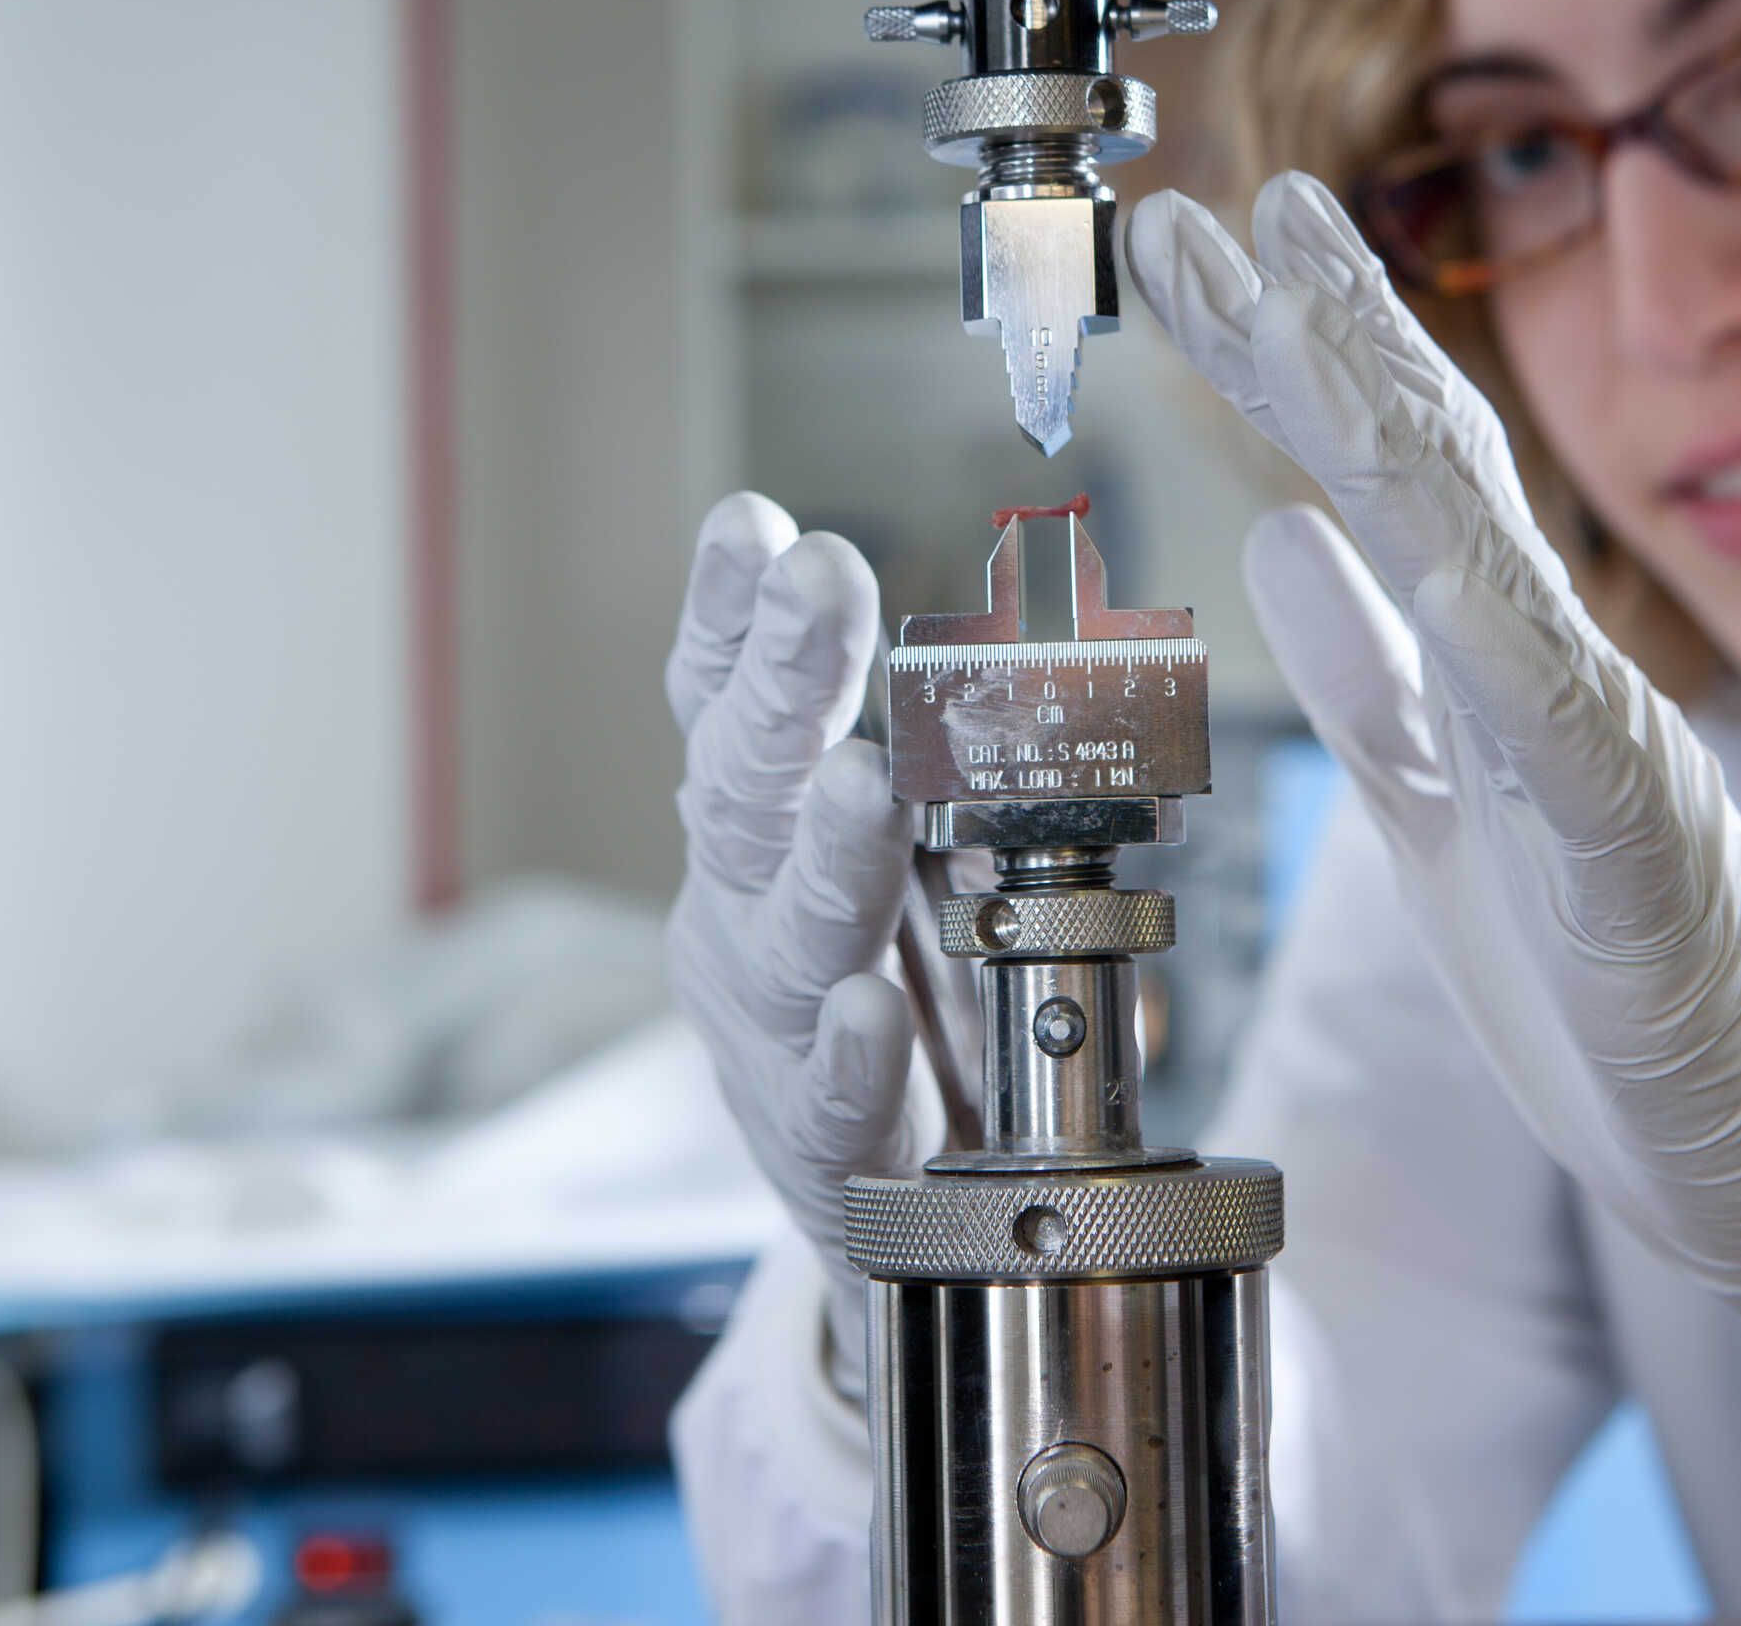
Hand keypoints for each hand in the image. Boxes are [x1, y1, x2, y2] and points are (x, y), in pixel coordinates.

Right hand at [665, 492, 917, 1401]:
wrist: (899, 1212)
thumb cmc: (907, 998)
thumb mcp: (913, 857)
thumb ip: (944, 768)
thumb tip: (1014, 653)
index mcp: (754, 824)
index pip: (726, 704)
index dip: (731, 618)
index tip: (750, 529)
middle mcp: (741, 907)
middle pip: (748, 787)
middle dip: (785, 680)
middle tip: (820, 583)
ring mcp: (768, 1026)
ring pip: (791, 933)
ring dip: (830, 852)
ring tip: (863, 786)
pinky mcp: (819, 1146)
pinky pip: (830, 1098)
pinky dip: (847, 1052)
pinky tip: (868, 1010)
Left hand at [1126, 175, 1740, 1450]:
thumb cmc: (1629, 1003)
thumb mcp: (1455, 820)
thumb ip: (1381, 685)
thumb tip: (1285, 542)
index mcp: (1496, 674)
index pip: (1381, 479)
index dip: (1282, 360)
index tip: (1193, 255)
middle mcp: (1551, 677)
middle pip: (1421, 466)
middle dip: (1307, 328)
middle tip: (1207, 210)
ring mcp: (1604, 749)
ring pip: (1480, 544)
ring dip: (1380, 401)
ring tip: (1293, 277)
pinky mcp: (1642, 846)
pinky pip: (1556, 710)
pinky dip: (1480, 612)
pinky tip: (1402, 523)